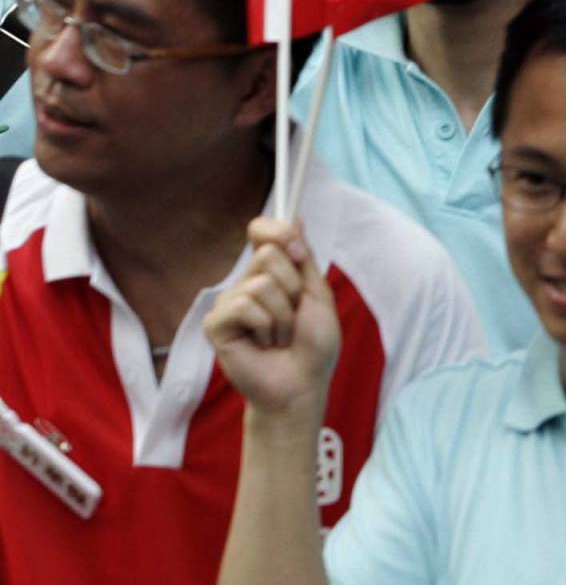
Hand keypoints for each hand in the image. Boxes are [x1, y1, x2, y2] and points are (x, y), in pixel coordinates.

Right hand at [204, 218, 339, 424]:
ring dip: (283, 315)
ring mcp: (228, 303)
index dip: (279, 232)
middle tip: (293, 316)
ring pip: (261, 283)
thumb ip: (303, 257)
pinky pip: (245, 306)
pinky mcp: (215, 325)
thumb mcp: (316, 293)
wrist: (302, 383)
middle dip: (294, 288)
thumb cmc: (313, 343)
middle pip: (269, 254)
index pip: (261, 229)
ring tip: (279, 336)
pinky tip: (262, 344)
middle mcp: (245, 282)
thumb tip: (296, 215)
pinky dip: (266, 326)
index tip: (298, 253)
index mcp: (270, 272)